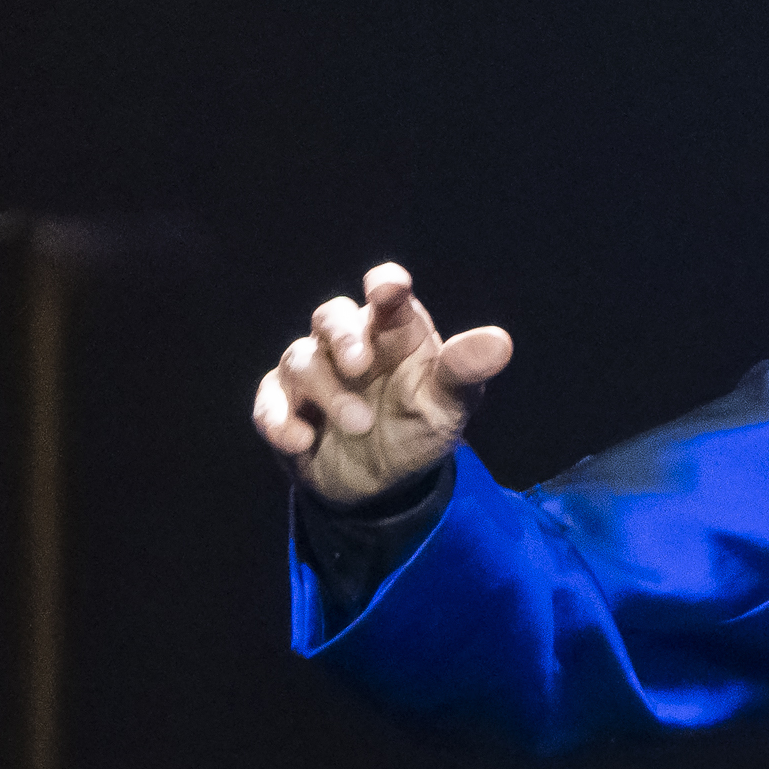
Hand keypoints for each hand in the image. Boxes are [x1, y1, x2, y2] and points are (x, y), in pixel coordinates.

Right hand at [251, 262, 513, 504]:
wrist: (385, 483)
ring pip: (300, 360)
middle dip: (342, 337)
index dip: (385, 285)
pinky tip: (303, 441)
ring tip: (358, 425)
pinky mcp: (282, 406)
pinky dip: (280, 420)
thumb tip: (501, 342)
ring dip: (327, 393)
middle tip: (360, 366)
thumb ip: (465, 371)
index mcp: (395, 330)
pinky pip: (268, 403)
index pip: (387, 293)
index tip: (387, 291)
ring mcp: (312, 373)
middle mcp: (351, 342)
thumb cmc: (419, 425)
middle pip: (330, 316)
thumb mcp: (449, 403)